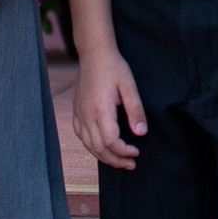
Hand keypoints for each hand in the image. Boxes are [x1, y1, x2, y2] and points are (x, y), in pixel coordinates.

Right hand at [72, 41, 147, 169]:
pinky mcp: (76, 111)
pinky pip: (81, 135)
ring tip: (119, 161)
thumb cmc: (114, 67)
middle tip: (131, 164)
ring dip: (103, 156)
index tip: (136, 153)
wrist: (94, 53)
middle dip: (115, 160)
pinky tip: (102, 148)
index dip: (123, 151)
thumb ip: (135, 110)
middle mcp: (87, 114)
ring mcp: (79, 113)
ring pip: (88, 144)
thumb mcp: (130, 86)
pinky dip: (91, 146)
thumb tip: (140, 133)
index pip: (110, 141)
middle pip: (98, 148)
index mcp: (101, 109)